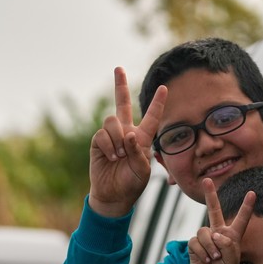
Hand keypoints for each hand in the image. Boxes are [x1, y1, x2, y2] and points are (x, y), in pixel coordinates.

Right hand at [88, 67, 167, 217]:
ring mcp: (111, 136)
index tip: (164, 88)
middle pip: (122, 103)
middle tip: (118, 68)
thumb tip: (129, 133)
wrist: (113, 195)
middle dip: (119, 85)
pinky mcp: (98, 142)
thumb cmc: (132, 183)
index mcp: (143, 138)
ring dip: (117, 138)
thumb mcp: (143, 170)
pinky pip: (102, 134)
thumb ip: (139, 152)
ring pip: (112, 120)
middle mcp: (126, 132)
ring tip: (120, 156)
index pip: (151, 117)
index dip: (157, 103)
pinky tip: (112, 157)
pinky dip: (108, 146)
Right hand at [188, 178, 255, 263]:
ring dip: (210, 246)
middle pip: (214, 210)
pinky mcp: (194, 244)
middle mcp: (219, 233)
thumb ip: (227, 244)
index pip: (241, 218)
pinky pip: (196, 241)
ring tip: (215, 258)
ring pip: (205, 231)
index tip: (252, 193)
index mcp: (233, 235)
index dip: (246, 206)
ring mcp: (206, 237)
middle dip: (210, 195)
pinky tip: (206, 261)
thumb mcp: (233, 259)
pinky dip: (202, 252)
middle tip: (207, 180)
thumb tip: (215, 234)